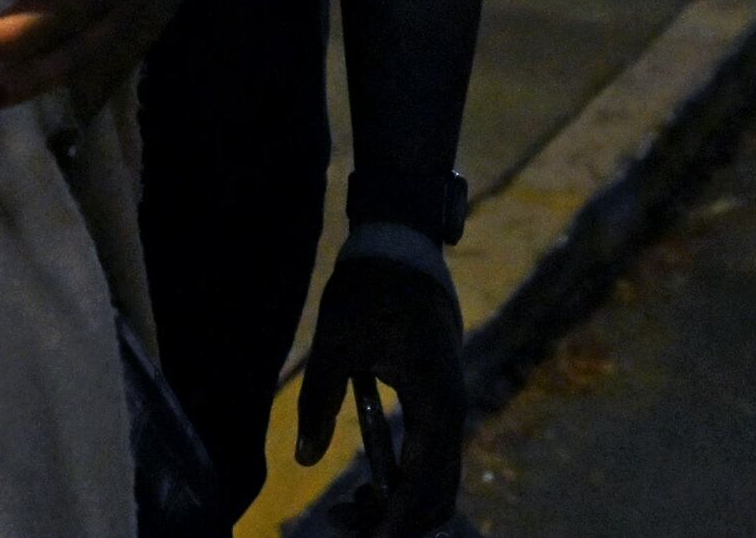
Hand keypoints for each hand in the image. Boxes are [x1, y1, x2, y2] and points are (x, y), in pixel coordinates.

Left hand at [296, 246, 465, 530]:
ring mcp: (449, 408)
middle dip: (395, 522)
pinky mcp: (439, 402)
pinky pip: (432, 461)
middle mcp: (451, 411)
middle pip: (438, 495)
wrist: (403, 246)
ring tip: (346, 511)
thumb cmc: (368, 289)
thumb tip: (304, 460)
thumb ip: (318, 400)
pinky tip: (367, 486)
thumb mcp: (334, 341)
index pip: (424, 484)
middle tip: (341, 523)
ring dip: (399, 506)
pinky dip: (405, 485)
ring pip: (438, 482)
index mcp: (434, 399)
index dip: (394, 522)